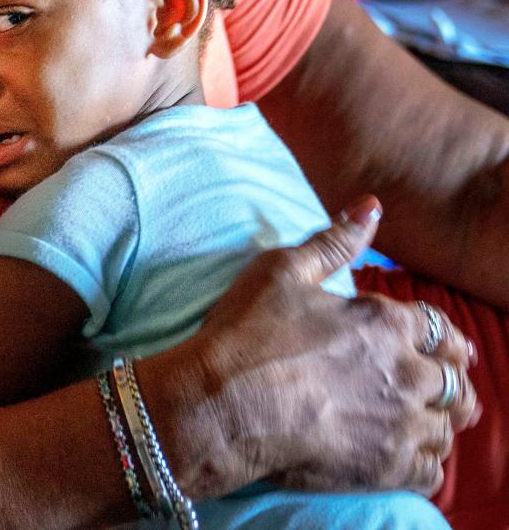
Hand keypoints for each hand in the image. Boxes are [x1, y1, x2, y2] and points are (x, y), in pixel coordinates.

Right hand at [149, 196, 478, 498]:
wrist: (223, 404)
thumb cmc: (248, 333)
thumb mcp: (284, 270)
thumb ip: (334, 240)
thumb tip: (371, 204)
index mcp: (385, 322)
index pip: (437, 326)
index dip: (441, 334)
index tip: (445, 343)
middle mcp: (405, 373)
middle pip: (453, 380)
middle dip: (451, 378)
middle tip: (444, 382)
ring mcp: (399, 424)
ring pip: (447, 426)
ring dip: (441, 418)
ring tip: (430, 418)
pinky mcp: (385, 468)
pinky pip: (430, 471)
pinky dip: (427, 461)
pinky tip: (412, 454)